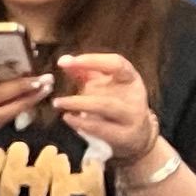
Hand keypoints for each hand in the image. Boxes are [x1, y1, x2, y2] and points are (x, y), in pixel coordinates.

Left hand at [46, 51, 160, 161]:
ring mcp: (132, 117)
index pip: (116, 63)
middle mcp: (135, 95)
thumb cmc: (115, 101)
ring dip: (78, 104)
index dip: (92, 60)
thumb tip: (63, 60)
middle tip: (57, 93)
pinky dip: (81, 123)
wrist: (137, 133)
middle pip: (109, 88)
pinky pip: (101, 128)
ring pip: (105, 107)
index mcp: (130, 77)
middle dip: (81, 91)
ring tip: (58, 103)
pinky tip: (67, 117)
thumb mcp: (102, 84)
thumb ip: (83, 71)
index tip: (64, 63)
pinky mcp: (125, 135)